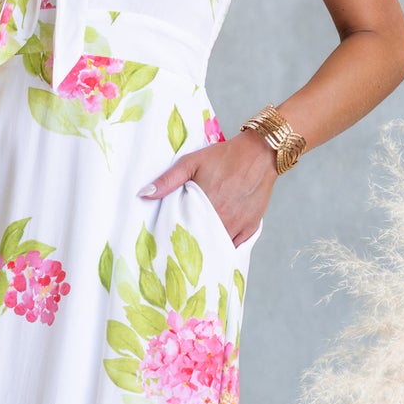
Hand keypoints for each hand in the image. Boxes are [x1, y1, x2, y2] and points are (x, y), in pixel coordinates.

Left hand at [138, 128, 276, 247]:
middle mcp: (222, 219)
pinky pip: (235, 246)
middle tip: (179, 250)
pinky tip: (215, 245)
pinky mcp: (251, 227)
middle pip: (201, 243)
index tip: (166, 243)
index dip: (175, 240)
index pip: (185, 233)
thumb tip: (143, 194)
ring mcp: (238, 225)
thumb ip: (167, 180)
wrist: (260, 153)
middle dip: (191, 247)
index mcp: (205, 206)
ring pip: (218, 247)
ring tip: (196, 249)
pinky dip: (225, 247)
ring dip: (208, 248)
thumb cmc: (224, 156)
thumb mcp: (191, 162)